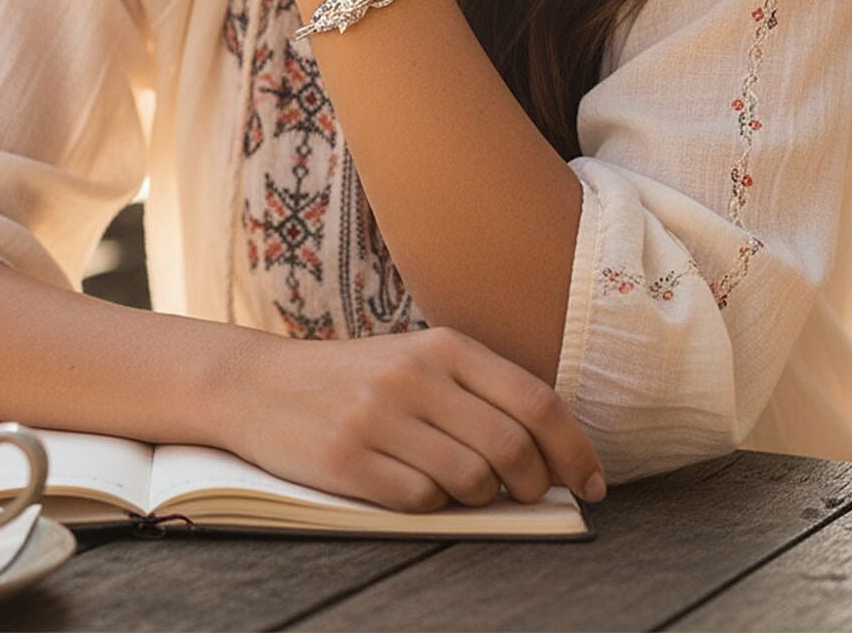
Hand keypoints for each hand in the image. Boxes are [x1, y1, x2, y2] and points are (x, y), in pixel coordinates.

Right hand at [227, 326, 605, 512]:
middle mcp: (414, 375)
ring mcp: (379, 417)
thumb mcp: (417, 361)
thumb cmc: (355, 378)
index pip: (537, 401)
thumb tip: (555, 453)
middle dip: (536, 485)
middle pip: (513, 448)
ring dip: (480, 498)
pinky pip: (421, 503)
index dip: (576, 450)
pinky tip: (409, 485)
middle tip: (531, 496)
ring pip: (472, 481)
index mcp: (442, 345)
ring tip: (459, 485)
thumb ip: (480, 393)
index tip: (593, 485)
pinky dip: (429, 506)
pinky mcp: (348, 460)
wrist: (259, 384)